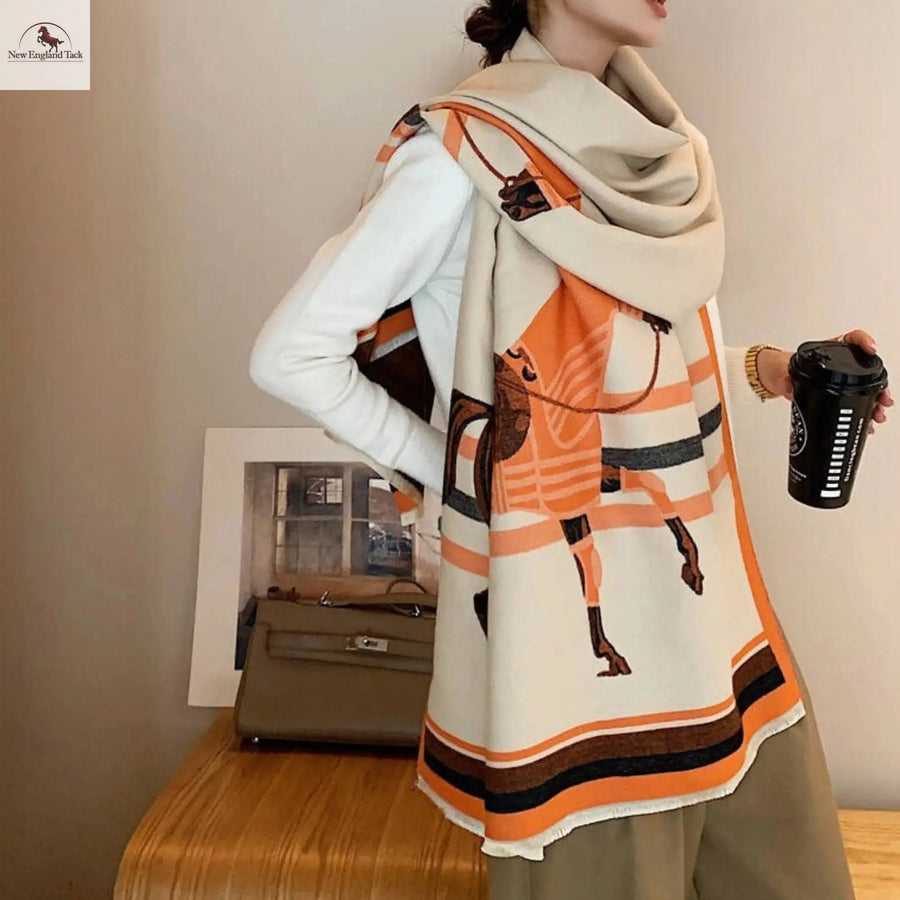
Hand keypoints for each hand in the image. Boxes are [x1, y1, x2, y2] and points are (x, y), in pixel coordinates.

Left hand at [756, 329, 892, 434]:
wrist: (775, 378)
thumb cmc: (780, 368)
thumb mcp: (781, 371)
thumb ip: (784, 378)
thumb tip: (788, 386)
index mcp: (828, 352)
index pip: (851, 338)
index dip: (863, 341)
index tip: (871, 349)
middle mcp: (838, 364)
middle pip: (866, 371)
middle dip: (879, 387)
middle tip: (883, 400)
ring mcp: (838, 380)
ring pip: (864, 390)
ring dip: (874, 404)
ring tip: (877, 416)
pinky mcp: (833, 395)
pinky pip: (853, 403)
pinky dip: (861, 415)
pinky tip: (867, 425)